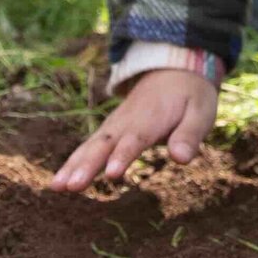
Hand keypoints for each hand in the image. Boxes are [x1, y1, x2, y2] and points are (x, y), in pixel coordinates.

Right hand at [49, 70, 218, 188]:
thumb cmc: (190, 96)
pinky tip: (59, 183)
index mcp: (151, 118)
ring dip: (73, 166)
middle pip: (104, 144)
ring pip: (91, 146)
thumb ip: (190, 135)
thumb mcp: (201, 113)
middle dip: (87, 165)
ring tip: (56, 187)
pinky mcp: (109, 132)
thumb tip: (181, 158)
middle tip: (71, 186)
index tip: (112, 173)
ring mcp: (114, 126)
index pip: (135, 139)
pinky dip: (73, 163)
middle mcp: (126, 122)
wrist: (173, 70)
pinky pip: (88, 147)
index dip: (123, 155)